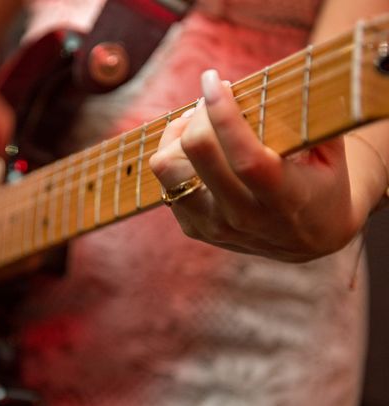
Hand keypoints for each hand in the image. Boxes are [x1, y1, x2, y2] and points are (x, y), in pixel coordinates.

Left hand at [150, 69, 367, 261]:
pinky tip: (196, 145)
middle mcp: (243, 217)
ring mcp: (213, 226)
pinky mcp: (193, 228)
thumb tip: (279, 78)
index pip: (245, 158)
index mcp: (285, 200)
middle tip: (214, 95)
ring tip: (199, 120)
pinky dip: (174, 154)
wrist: (310, 237)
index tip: (214, 80)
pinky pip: (165, 182)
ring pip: (167, 168)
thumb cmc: (323, 183)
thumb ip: (306, 119)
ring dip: (178, 135)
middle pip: (198, 155)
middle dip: (201, 114)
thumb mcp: (330, 153)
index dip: (224, 115)